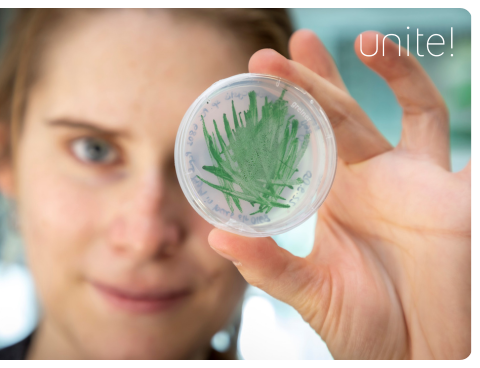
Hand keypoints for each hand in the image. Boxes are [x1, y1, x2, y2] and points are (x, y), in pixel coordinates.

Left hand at [208, 30, 470, 358]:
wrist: (422, 357)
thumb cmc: (369, 331)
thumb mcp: (312, 293)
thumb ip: (269, 265)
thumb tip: (218, 235)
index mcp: (334, 200)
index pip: (305, 141)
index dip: (281, 113)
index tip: (249, 86)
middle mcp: (370, 183)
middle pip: (339, 116)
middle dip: (308, 82)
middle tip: (269, 55)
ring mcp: (413, 182)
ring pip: (395, 110)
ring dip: (376, 74)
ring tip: (346, 40)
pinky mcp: (454, 194)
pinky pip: (450, 138)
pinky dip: (436, 100)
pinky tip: (405, 60)